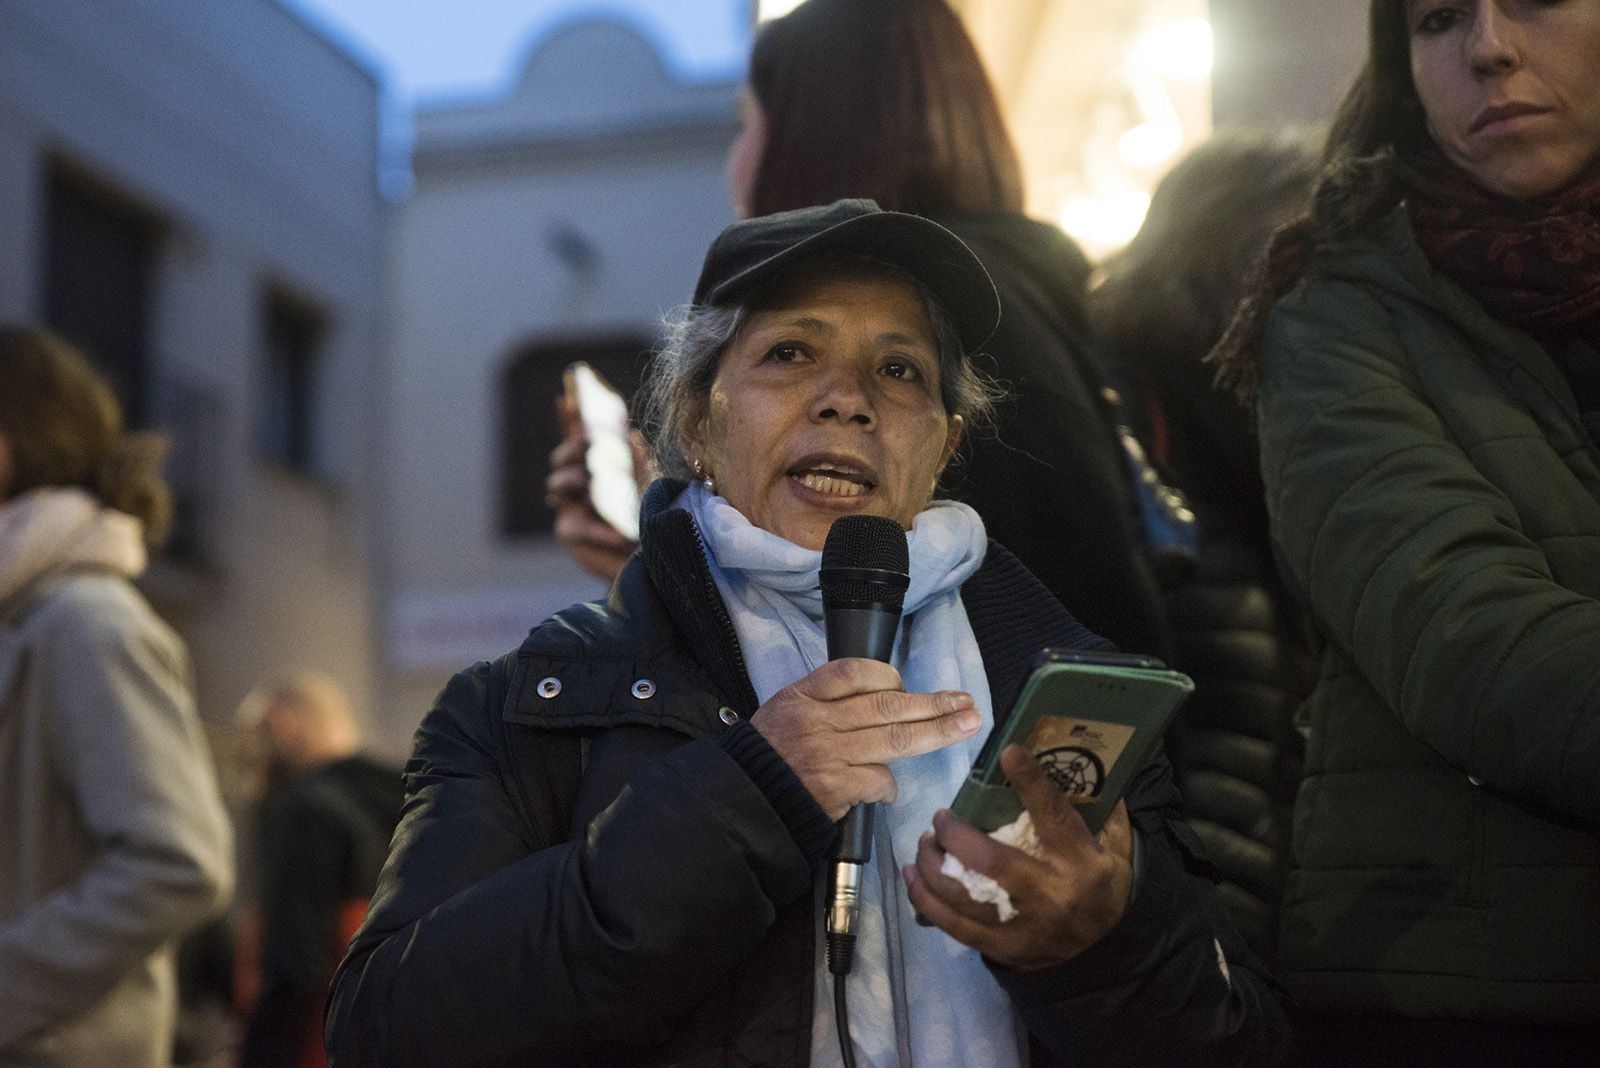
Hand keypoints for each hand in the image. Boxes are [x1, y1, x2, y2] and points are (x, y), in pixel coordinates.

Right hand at [546, 392, 647, 582]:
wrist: (654, 555)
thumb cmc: (649, 515)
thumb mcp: (647, 483)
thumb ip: (637, 459)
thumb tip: (630, 433)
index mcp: (595, 465)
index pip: (577, 436)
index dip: (568, 416)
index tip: (564, 396)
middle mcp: (578, 483)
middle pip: (560, 459)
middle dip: (570, 448)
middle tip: (586, 442)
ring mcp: (571, 507)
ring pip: (556, 486)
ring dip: (571, 479)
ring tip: (588, 481)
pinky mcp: (573, 535)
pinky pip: (575, 526)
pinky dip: (596, 528)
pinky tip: (615, 532)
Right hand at [751, 659, 982, 820]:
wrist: (746, 800)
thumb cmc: (771, 754)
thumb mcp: (787, 709)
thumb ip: (828, 699)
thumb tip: (886, 696)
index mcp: (803, 695)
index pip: (853, 672)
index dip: (887, 676)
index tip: (906, 685)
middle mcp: (817, 720)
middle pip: (887, 705)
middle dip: (933, 703)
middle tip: (966, 702)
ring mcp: (828, 754)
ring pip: (895, 738)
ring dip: (937, 732)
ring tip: (967, 724)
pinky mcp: (836, 787)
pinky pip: (880, 780)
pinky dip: (890, 786)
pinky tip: (887, 790)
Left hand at [902, 744, 1133, 969]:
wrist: (1106, 946)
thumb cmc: (1099, 881)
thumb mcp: (1109, 842)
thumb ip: (1089, 804)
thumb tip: (1063, 757)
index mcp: (1081, 861)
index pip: (1053, 815)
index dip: (1030, 782)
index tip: (1008, 753)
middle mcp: (1053, 894)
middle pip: (991, 861)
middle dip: (955, 835)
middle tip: (940, 816)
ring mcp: (1026, 927)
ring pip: (963, 896)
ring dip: (932, 866)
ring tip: (925, 843)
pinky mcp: (1005, 949)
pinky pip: (955, 926)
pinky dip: (926, 899)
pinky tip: (912, 875)